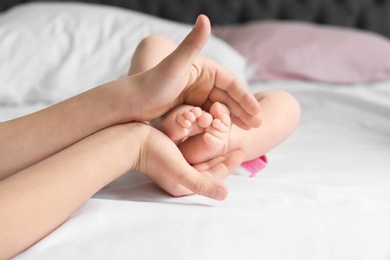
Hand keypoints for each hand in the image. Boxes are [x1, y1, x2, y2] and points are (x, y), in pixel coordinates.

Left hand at [131, 15, 261, 129]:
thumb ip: (192, 43)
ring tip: (248, 131)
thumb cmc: (153, 81)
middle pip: (230, 97)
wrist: (133, 101)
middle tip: (258, 126)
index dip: (246, 98)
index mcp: (206, 68)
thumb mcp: (175, 63)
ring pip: (222, 108)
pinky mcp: (192, 107)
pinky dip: (220, 124)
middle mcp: (204, 81)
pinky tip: (228, 133)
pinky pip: (211, 116)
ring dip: (235, 118)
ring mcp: (199, 95)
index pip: (232, 84)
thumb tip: (204, 17)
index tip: (257, 113)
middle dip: (244, 111)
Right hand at [131, 123, 243, 199]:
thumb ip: (203, 183)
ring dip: (214, 150)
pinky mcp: (171, 155)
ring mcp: (175, 167)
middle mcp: (181, 179)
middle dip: (223, 158)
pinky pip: (193, 152)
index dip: (228, 165)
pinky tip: (207, 134)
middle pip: (208, 169)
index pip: (213, 177)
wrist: (131, 141)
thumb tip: (225, 195)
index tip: (241, 152)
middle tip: (237, 145)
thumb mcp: (181, 171)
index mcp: (184, 186)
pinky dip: (202, 145)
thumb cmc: (156, 156)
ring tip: (225, 139)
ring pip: (201, 160)